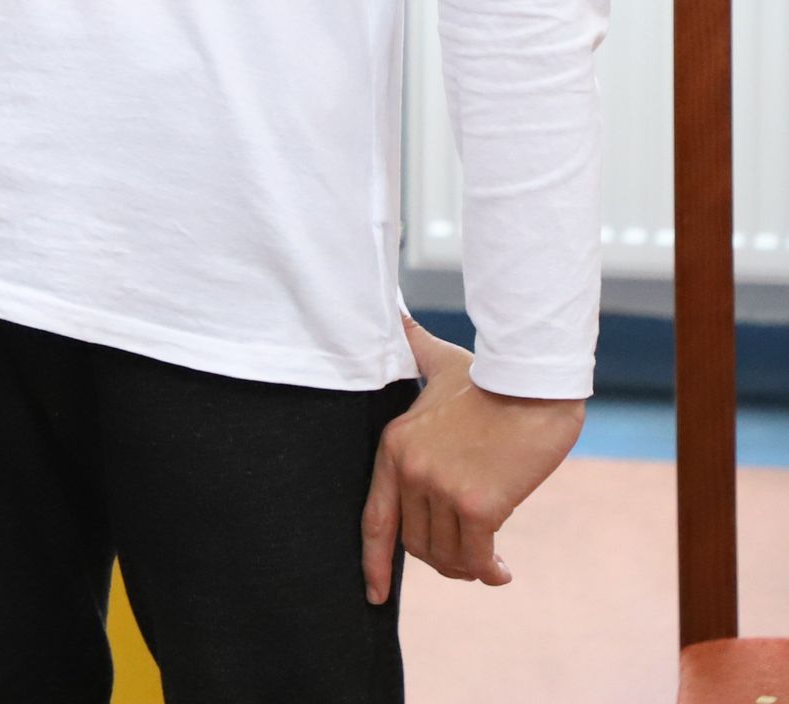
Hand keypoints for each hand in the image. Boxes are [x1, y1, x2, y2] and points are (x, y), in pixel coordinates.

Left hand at [360, 315, 583, 602]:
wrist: (533, 384)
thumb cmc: (491, 376)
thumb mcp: (439, 362)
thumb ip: (414, 347)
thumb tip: (395, 314)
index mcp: (393, 446)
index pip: (374, 517)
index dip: (373, 560)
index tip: (374, 593)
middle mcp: (409, 469)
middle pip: (414, 541)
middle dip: (440, 558)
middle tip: (468, 558)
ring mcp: (440, 487)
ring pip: (444, 554)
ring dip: (466, 567)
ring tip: (487, 563)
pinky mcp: (477, 503)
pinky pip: (474, 555)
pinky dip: (486, 570)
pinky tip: (501, 571)